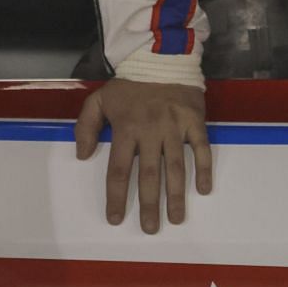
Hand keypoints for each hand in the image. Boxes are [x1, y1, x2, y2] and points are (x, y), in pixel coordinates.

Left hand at [75, 78, 212, 232]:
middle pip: (150, 175)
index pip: (119, 170)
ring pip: (176, 167)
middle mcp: (150, 132)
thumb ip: (86, 126)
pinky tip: (204, 189)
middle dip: (150, 205)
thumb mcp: (99, 99)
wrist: (160, 57)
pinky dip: (204, 169)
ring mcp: (174, 127)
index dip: (116, 197)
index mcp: (126, 129)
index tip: (116, 219)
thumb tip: (83, 156)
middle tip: (150, 229)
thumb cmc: (129, 85)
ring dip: (177, 195)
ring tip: (176, 219)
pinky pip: (201, 149)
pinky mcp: (195, 121)